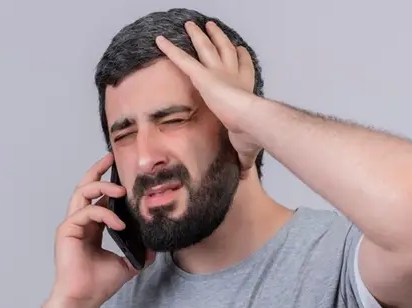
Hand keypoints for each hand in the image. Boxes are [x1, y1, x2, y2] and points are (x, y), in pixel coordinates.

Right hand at [52, 153, 153, 304]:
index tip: (121, 171)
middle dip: (97, 170)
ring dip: (102, 186)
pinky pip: (87, 212)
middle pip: (85, 187)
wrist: (85, 298)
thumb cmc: (99, 284)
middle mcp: (80, 222)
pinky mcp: (67, 230)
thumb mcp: (126, 263)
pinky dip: (104, 214)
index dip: (108, 183)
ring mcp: (71, 225)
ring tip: (121, 189)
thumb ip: (139, 253)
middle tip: (110, 158)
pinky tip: (119, 223)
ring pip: (82, 193)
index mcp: (91, 227)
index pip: (98, 197)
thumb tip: (155, 247)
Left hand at [156, 21, 262, 171]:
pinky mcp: (202, 76)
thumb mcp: (246, 149)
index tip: (239, 51)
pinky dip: (169, 49)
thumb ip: (242, 160)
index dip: (241, 59)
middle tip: (212, 27)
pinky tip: (159, 40)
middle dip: (218, 38)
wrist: (252, 123)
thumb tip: (243, 179)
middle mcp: (231, 76)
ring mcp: (216, 74)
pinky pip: (181, 59)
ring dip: (196, 36)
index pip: (243, 69)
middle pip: (224, 51)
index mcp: (244, 89)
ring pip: (204, 48)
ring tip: (189, 25)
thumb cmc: (252, 135)